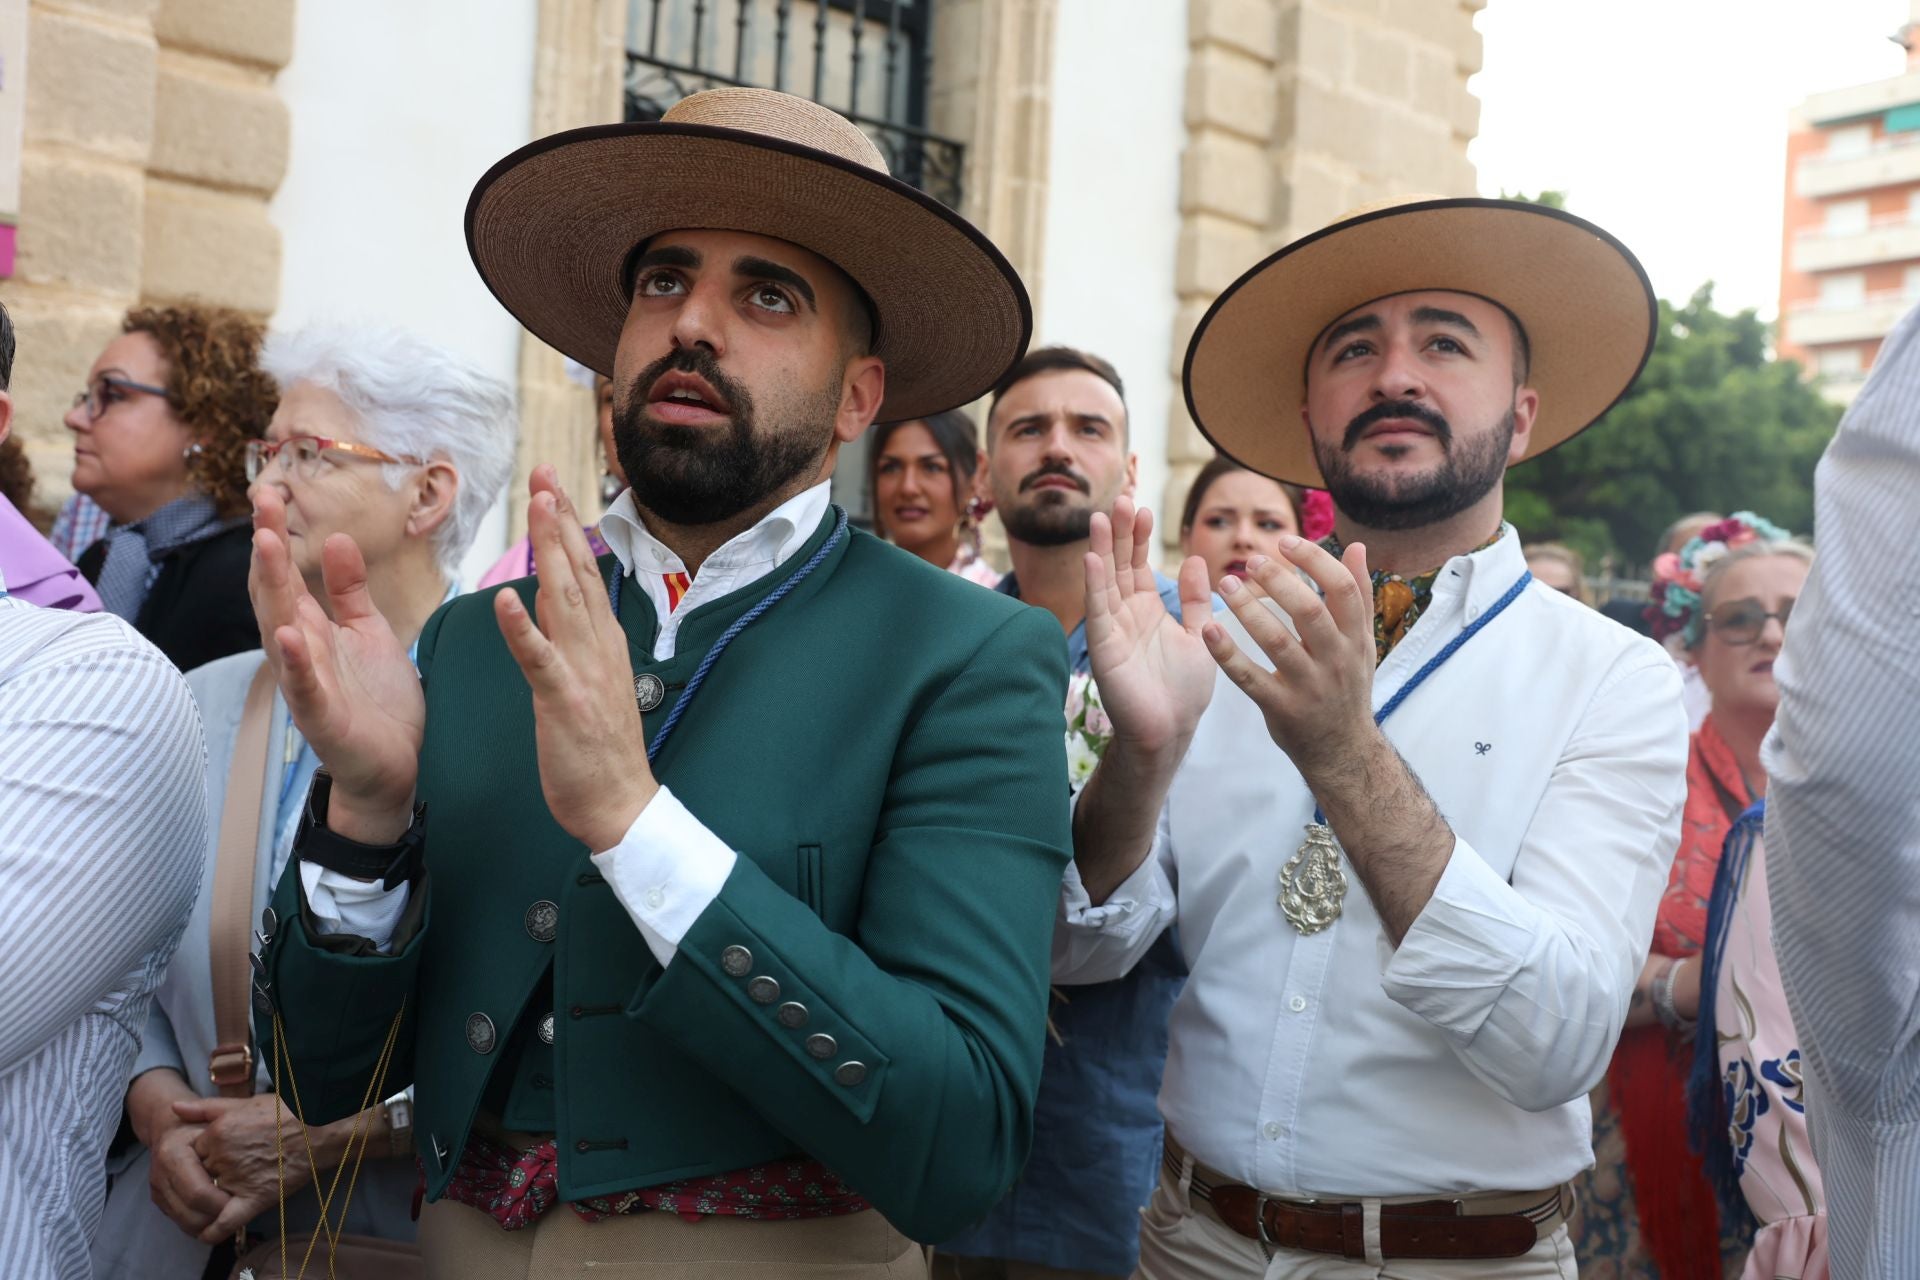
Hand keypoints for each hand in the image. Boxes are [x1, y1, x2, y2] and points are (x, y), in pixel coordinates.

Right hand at [127, 1072, 229, 1240]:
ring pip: (185, 1223)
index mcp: (172, 1155)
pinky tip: (217, 1218)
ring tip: (229, 1217)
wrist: (171, 1129)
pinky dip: (200, 1225)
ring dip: (208, 1225)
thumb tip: (209, 1121)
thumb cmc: (199, 1124)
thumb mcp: (211, 1117)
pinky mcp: (160, 1201)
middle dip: (216, 1218)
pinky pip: (181, 1223)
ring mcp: (158, 1190)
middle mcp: (160, 1175)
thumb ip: (213, 1117)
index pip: (197, 1192)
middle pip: (190, 1213)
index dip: (220, 1203)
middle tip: (237, 1215)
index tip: (239, 1202)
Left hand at [175, 1096, 317, 1244]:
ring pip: (208, 1197)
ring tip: (223, 1194)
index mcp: (217, 1133)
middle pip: (200, 1175)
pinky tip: (207, 1232)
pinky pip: (224, 1222)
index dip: (203, 1156)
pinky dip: (212, 1231)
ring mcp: (236, 1180)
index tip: (216, 1156)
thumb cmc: (286, 1112)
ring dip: (209, 1199)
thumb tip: (174, 1109)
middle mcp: (222, 1157)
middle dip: (207, 1176)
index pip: (192, 1153)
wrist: (321, 1128)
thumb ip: (206, 1108)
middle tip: (226, 1172)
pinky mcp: (254, 1199)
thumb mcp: (245, 1103)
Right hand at [250, 488, 422, 839]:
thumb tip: (335, 539)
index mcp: (313, 630)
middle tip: (263, 502)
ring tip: (267, 548)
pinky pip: (304, 687)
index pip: (286, 576)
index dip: (276, 536)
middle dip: (268, 549)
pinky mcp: (322, 718)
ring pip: (281, 632)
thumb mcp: (368, 632)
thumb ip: (349, 590)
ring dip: (273, 590)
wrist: (396, 765)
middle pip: (275, 593)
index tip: (271, 493)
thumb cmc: (378, 700)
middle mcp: (302, 652)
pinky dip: (295, 662)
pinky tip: (290, 636)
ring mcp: (307, 684)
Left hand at [495, 466, 657, 851]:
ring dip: (550, 551)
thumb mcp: (589, 683)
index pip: (583, 571)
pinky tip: (506, 598)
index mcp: (602, 640)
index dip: (567, 526)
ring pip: (564, 599)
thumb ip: (571, 641)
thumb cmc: (601, 751)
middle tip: (545, 473)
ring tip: (538, 508)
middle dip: (560, 520)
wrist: (620, 804)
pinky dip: (521, 628)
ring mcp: (583, 670)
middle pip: (577, 571)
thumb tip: (546, 606)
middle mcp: (597, 645)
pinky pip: (539, 659)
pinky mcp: (564, 700)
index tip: (552, 485)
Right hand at [1081, 496, 1216, 755]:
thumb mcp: (1200, 634)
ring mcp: (1112, 628)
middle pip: (1118, 564)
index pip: (1137, 564)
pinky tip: (1092, 558)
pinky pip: (1098, 610)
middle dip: (1119, 533)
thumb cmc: (1184, 690)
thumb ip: (1196, 599)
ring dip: (1101, 548)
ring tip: (1100, 517)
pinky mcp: (1104, 646)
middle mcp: (1125, 614)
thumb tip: (1195, 559)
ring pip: (1104, 580)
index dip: (1138, 536)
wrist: (1171, 730)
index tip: (1142, 508)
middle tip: (1120, 499)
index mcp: (1147, 609)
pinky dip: (1094, 584)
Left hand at [1202, 535, 1376, 774]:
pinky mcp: (1281, 708)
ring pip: (1278, 642)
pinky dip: (1228, 655)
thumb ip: (1358, 595)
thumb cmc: (1348, 687)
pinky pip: (1250, 678)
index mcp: (1356, 638)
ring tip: (1225, 584)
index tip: (1284, 541)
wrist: (1343, 751)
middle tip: (1250, 560)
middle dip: (1279, 581)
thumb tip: (1356, 546)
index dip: (1314, 560)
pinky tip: (1209, 630)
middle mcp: (1336, 659)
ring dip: (1249, 610)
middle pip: (1309, 611)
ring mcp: (1308, 686)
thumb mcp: (1362, 643)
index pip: (1342, 589)